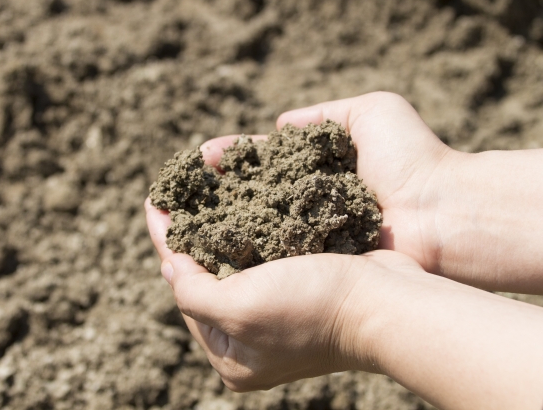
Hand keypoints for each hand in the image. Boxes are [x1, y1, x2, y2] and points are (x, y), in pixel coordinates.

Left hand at [145, 203, 542, 408]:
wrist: (391, 302)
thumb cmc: (314, 307)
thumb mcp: (240, 309)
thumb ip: (193, 293)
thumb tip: (169, 268)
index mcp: (232, 355)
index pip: (184, 291)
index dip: (166, 243)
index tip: (153, 201)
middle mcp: (252, 338)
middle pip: (206, 277)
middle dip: (190, 233)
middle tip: (174, 192)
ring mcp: (277, 313)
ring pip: (233, 260)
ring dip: (217, 224)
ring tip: (199, 188)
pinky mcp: (299, 287)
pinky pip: (261, 252)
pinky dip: (248, 225)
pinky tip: (237, 199)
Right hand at [201, 91, 452, 271]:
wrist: (441, 211)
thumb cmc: (411, 157)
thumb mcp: (373, 111)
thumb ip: (322, 114)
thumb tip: (280, 127)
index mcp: (316, 168)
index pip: (261, 161)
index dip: (229, 159)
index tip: (199, 158)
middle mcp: (307, 201)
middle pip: (250, 194)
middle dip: (214, 192)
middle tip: (178, 191)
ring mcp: (310, 233)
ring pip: (254, 227)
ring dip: (219, 223)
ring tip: (184, 219)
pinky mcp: (317, 261)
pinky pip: (272, 256)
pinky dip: (243, 253)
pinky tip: (213, 249)